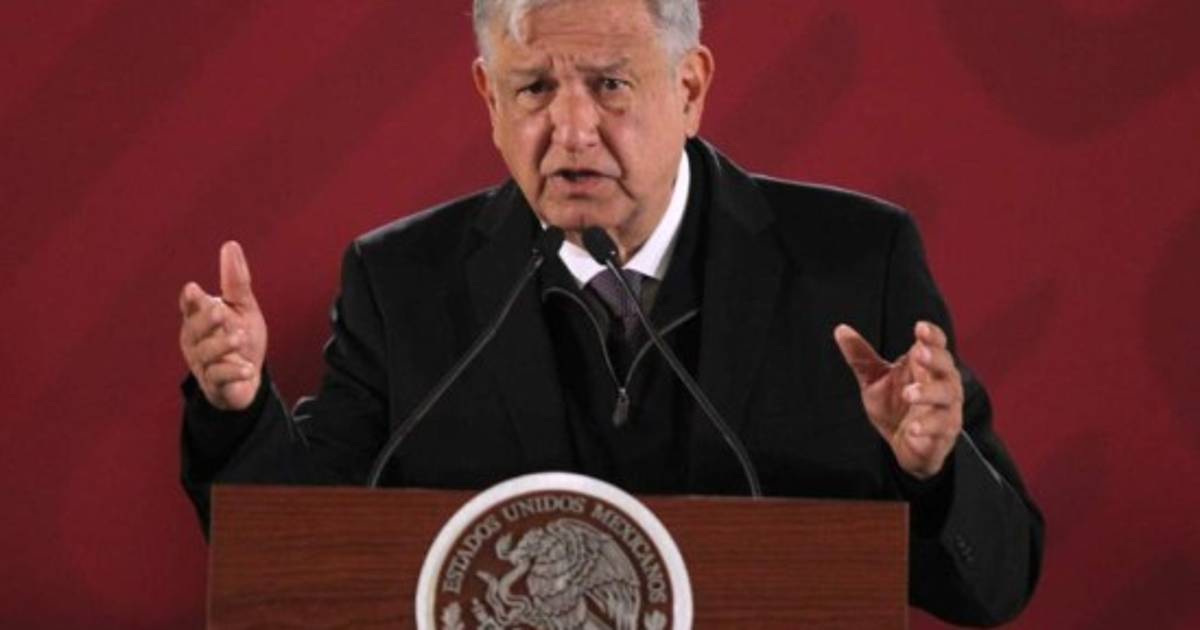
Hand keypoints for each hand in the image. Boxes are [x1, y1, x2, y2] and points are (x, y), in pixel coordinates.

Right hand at [178, 241, 267, 410]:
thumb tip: (230, 245)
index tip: (194, 290)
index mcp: (198, 319)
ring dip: (222, 345)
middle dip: (206, 320)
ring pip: (207, 353)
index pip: (190, 307)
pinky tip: (247, 368)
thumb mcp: (242, 308)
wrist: (247, 378)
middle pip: (195, 329)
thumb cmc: (240, 337)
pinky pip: (220, 378)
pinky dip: (233, 372)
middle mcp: (196, 341)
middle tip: (220, 310)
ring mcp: (204, 364)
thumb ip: (235, 281)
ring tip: (239, 339)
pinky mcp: (216, 385)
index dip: (191, 300)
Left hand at [833, 321, 962, 479]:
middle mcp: (941, 382)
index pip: (935, 344)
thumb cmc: (895, 406)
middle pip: (946, 365)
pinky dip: (927, 426)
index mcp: (925, 366)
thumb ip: (861, 356)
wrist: (905, 445)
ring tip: (909, 394)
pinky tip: (913, 428)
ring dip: (928, 393)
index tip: (919, 327)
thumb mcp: (874, 379)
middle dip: (935, 358)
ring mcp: (945, 407)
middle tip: (920, 354)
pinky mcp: (944, 431)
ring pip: (945, 395)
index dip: (931, 335)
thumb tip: (840, 329)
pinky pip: (940, 426)